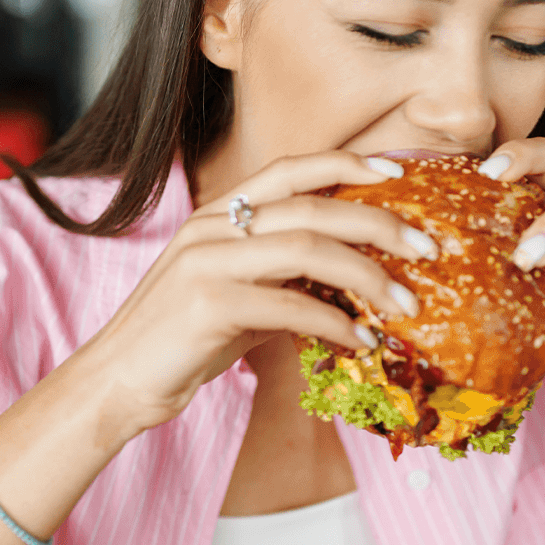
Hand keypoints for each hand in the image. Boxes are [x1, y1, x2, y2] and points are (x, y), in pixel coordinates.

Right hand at [73, 151, 440, 433]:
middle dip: (381, 223)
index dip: (347, 162)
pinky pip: (291, 306)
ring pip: (308, 249)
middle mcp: (212, 227)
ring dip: (370, 277)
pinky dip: (337, 324)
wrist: (116, 381)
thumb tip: (349, 286)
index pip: (290, 168)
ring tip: (407, 305)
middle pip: (313, 206)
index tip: (399, 170)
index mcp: (218, 214)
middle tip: (428, 247)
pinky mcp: (208, 305)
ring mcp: (207, 262)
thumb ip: (283, 279)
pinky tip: (361, 342)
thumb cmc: (180, 341)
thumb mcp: (237, 295)